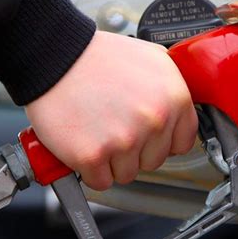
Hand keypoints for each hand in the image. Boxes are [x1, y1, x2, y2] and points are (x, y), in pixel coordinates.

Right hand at [25, 30, 197, 189]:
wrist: (55, 57)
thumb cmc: (97, 57)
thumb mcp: (151, 57)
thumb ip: (171, 86)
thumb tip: (179, 110)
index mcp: (174, 98)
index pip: (183, 143)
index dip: (162, 141)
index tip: (148, 137)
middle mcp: (154, 120)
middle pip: (154, 161)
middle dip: (135, 150)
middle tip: (115, 127)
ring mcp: (125, 140)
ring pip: (127, 174)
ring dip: (111, 160)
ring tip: (97, 132)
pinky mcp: (94, 155)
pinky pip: (100, 181)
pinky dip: (90, 170)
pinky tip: (85, 144)